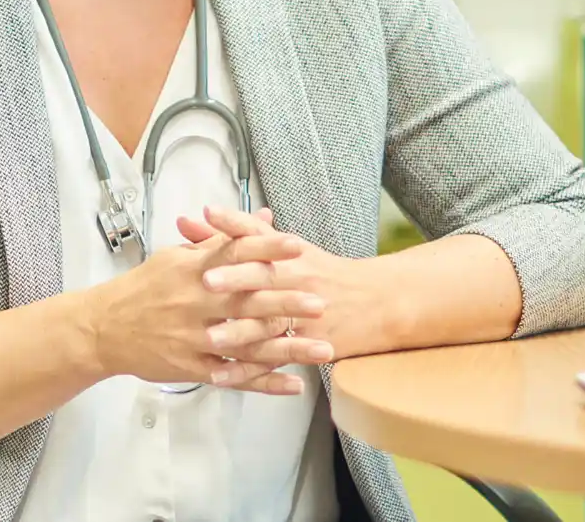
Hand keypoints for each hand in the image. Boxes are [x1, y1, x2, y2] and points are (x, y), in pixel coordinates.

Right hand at [82, 228, 333, 394]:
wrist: (102, 328)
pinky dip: (263, 382)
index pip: (235, 253)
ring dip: (287, 348)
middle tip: (320, 303)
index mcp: (192, 269)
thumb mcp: (178, 255)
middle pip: (247, 301)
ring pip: (247, 344)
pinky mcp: (192, 366)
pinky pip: (233, 376)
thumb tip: (264, 217)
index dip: (266, 248)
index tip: (298, 245)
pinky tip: (292, 384)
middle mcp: (195, 302)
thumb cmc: (145, 287)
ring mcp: (194, 337)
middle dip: (285, 303)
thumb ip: (223, 239)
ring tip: (322, 349)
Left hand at [175, 207, 394, 376]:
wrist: (380, 301)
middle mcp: (298, 281)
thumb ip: (246, 230)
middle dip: (235, 280)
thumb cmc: (326, 272)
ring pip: (269, 324)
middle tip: (205, 282)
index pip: (260, 237)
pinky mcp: (308, 346)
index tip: (208, 218)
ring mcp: (305, 316)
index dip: (235, 229)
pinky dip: (247, 370)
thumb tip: (205, 210)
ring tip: (211, 338)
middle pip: (265, 279)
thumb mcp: (292, 247)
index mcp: (291, 255)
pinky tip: (221, 376)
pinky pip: (274, 360)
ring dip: (240, 331)